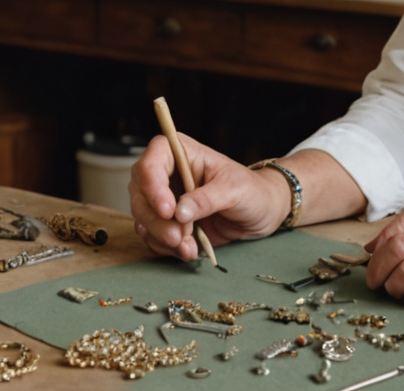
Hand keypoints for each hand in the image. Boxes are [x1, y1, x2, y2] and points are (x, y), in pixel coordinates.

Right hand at [129, 135, 286, 261]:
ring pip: (142, 217)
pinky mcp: (169, 222)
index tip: (168, 211)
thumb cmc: (252, 191)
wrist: (263, 213)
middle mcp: (167, 173)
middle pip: (140, 192)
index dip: (152, 185)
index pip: (152, 160)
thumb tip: (179, 212)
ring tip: (189, 247)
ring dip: (161, 237)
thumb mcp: (234, 190)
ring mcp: (165, 199)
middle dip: (156, 220)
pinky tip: (188, 250)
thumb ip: (206, 199)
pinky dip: (165, 248)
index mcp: (182, 153)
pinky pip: (152, 236)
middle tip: (178, 236)